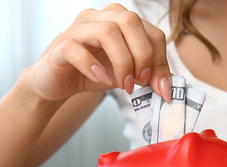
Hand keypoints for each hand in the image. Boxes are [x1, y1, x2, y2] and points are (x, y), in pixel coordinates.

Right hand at [20, 3, 171, 101]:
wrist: (58, 83)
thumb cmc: (95, 73)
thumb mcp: (128, 74)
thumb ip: (148, 76)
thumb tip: (168, 89)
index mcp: (120, 20)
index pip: (151, 31)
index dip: (160, 60)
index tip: (159, 87)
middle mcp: (99, 17)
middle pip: (130, 21)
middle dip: (143, 55)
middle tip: (142, 81)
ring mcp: (78, 29)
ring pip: (107, 31)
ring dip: (122, 62)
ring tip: (124, 85)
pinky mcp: (60, 47)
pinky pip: (77, 49)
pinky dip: (93, 66)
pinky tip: (103, 81)